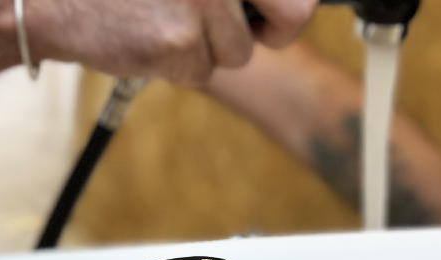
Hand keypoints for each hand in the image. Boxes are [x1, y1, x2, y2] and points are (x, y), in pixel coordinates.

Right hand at [26, 0, 315, 86]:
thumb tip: (292, 6)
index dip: (285, 1)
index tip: (270, 9)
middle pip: (293, 16)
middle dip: (272, 31)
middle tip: (243, 30)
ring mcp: (203, 0)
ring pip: (238, 52)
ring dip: (207, 48)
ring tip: (165, 21)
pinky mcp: (180, 43)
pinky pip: (202, 72)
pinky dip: (177, 66)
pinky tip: (147, 39)